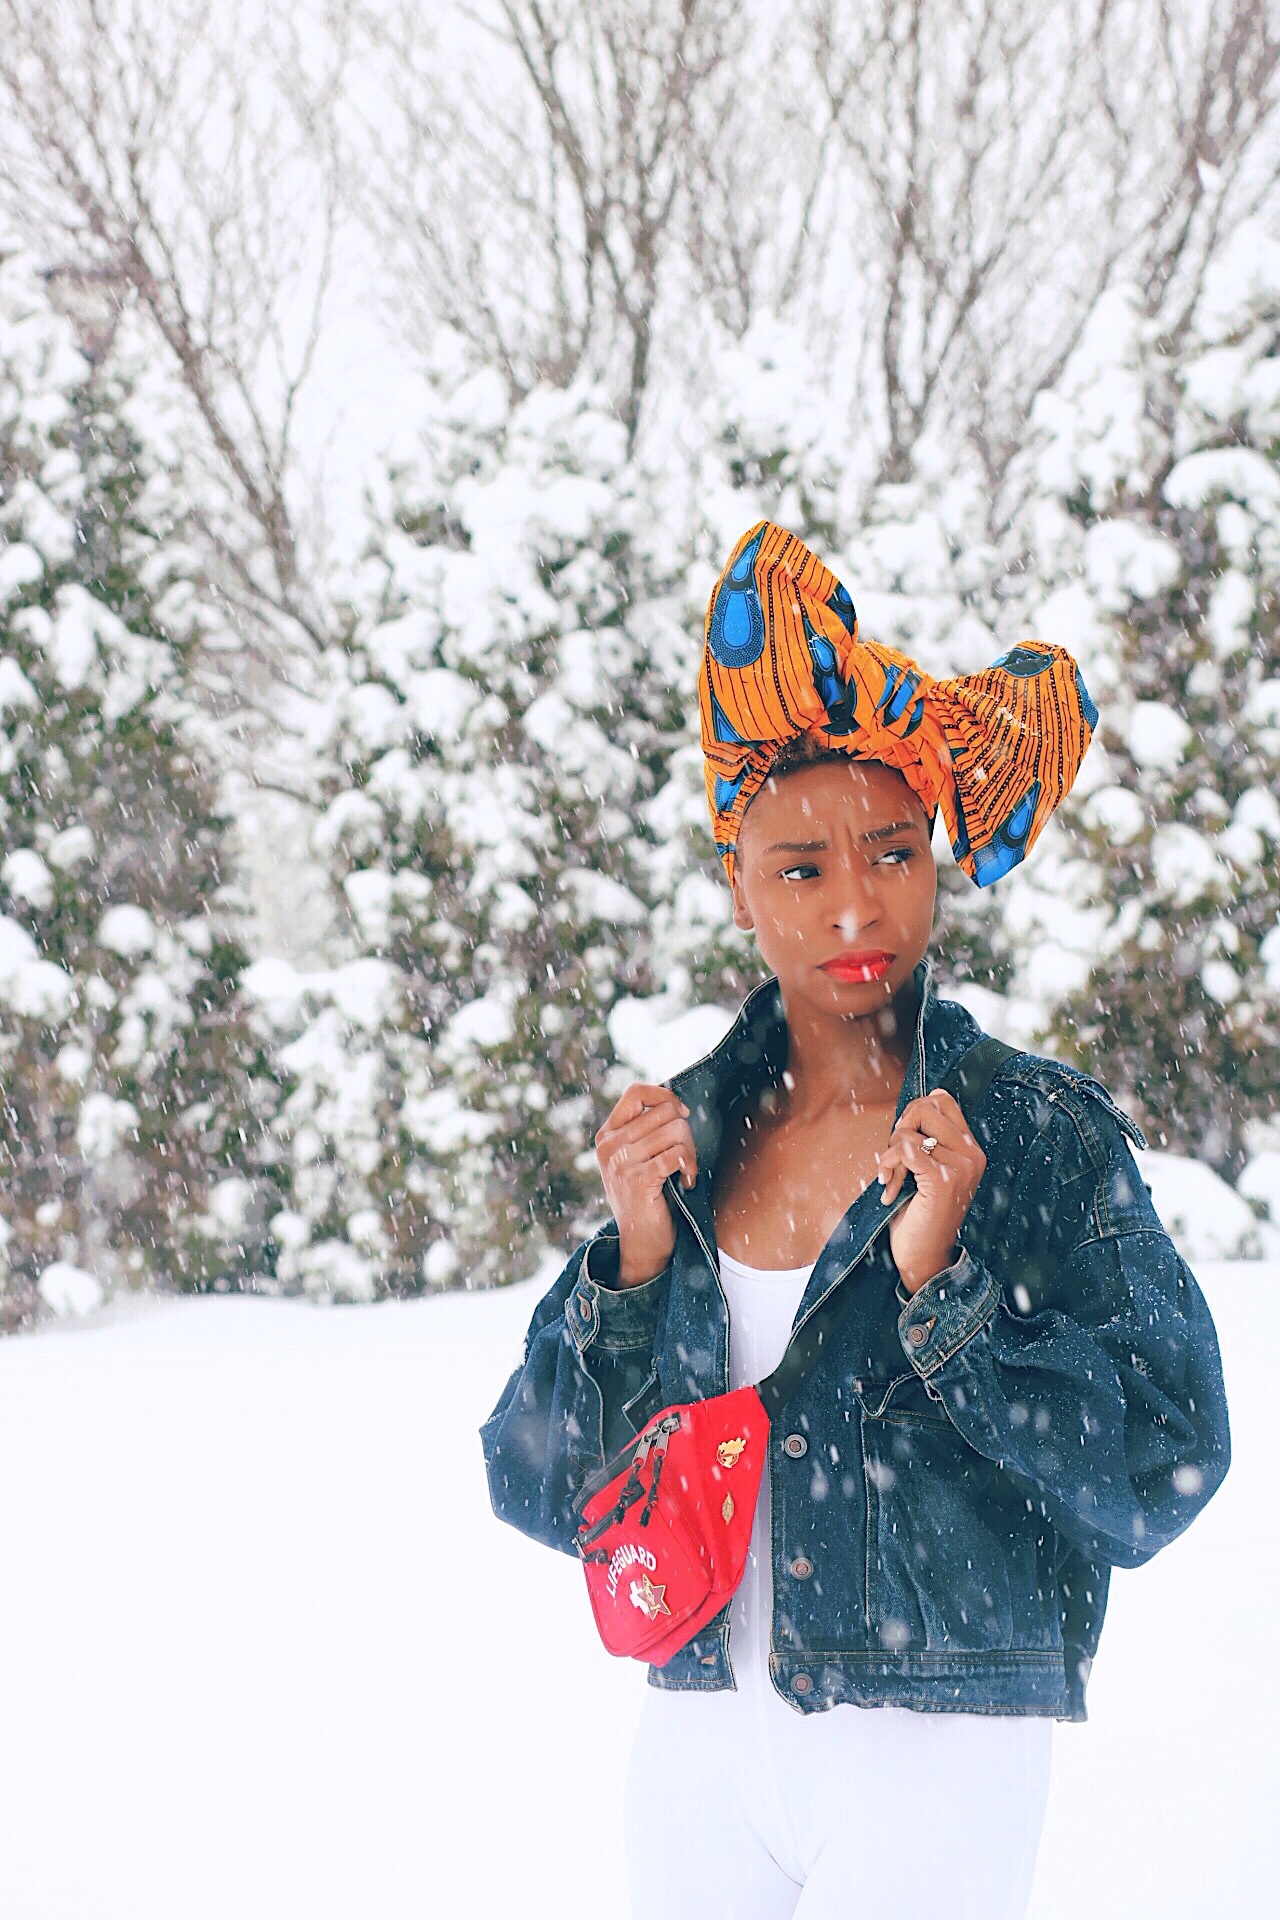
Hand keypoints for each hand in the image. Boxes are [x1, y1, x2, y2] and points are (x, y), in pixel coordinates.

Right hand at [595, 1084, 698, 1286]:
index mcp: (607, 1135)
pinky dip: (690, 1167)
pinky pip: (678, 1154)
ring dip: (691, 1151)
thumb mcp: (637, 1158)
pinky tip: (686, 1182)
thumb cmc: (648, 1198)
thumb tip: (677, 1104)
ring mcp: (620, 1162)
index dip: (665, 1095)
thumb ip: (647, 1131)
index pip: (636, 1092)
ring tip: (685, 1171)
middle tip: (685, 1156)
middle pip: (664, 1111)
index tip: (680, 1114)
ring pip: (676, 1130)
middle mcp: (609, 1145)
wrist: (642, 1243)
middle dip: (685, 1131)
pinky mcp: (637, 1179)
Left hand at [876, 1091, 985, 1295]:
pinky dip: (888, 1165)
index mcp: (971, 1149)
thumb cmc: (919, 1212)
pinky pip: (905, 1150)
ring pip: (908, 1131)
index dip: (914, 1112)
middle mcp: (972, 1155)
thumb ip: (927, 1136)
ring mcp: (961, 1168)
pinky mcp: (943, 1182)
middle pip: (923, 1106)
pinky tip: (888, 1187)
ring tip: (892, 1180)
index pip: (941, 1099)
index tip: (904, 1141)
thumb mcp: (927, 1167)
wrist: (924, 1257)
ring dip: (889, 1154)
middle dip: (898, 1130)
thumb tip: (925, 1099)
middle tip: (895, 1161)